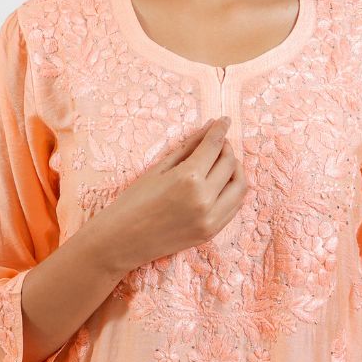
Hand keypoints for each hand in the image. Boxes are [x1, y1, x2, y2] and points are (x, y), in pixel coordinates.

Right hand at [101, 117, 247, 270]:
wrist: (121, 241)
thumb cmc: (133, 201)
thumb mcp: (158, 168)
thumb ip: (188, 147)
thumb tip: (209, 128)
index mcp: (188, 178)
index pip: (214, 146)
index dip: (220, 129)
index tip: (224, 120)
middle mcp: (204, 198)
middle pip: (230, 163)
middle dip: (227, 148)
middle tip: (219, 142)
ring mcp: (211, 218)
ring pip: (240, 186)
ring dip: (235, 169)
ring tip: (222, 163)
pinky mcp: (211, 232)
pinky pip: (234, 206)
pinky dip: (233, 191)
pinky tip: (221, 184)